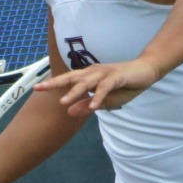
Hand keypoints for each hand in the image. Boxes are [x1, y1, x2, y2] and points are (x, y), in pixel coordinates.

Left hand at [36, 57, 159, 115]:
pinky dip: (99, 97)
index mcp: (89, 76)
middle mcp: (94, 72)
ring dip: (75, 93)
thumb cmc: (124, 85)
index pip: (67, 79)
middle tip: (38, 88)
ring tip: (63, 102)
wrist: (146, 71)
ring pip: (87, 83)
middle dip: (55, 83)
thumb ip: (87, 105)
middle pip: (71, 78)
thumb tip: (68, 112)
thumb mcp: (104, 101)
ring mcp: (105, 74)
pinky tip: (94, 108)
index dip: (52, 83)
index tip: (36, 88)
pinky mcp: (117, 77)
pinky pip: (106, 88)